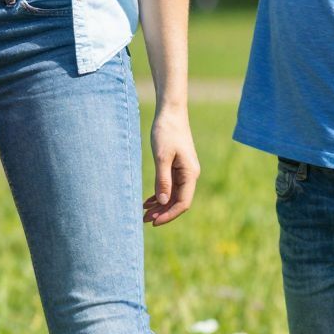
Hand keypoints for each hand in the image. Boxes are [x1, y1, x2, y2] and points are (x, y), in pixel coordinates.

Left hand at [143, 106, 198, 225]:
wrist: (170, 112)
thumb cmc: (166, 132)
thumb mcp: (162, 157)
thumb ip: (162, 180)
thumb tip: (163, 202)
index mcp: (190, 174)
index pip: (183, 202)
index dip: (169, 215)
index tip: (154, 221)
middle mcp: (190, 175)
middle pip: (178, 201)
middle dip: (162, 212)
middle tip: (144, 220)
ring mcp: (184, 171)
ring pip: (173, 195)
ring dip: (160, 206)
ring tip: (143, 214)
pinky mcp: (177, 167)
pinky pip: (170, 186)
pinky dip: (159, 194)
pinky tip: (147, 201)